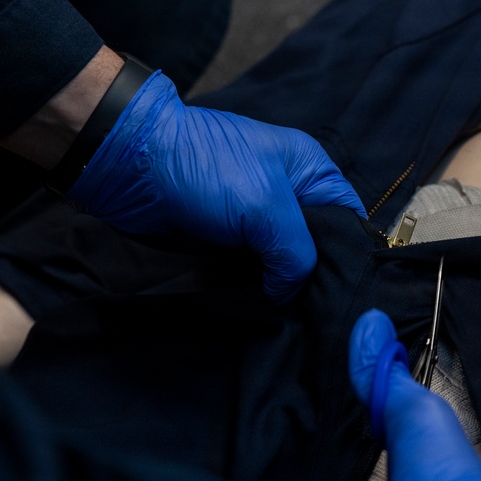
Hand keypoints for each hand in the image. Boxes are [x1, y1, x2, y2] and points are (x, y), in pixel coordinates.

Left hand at [66, 71, 364, 303]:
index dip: (351, 253)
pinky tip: (259, 305)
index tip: (346, 292)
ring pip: (285, 260)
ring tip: (287, 314)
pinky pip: (254, 267)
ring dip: (282, 285)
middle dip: (315, 275)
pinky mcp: (228, 237)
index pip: (349, 217)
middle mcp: (289, 191)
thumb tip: (291, 292)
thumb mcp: (266, 208)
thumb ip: (296, 254)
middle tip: (315, 311)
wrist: (129, 166)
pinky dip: (255, 285)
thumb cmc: (203, 170)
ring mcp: (256, 215)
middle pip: (319, 243)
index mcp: (310, 168)